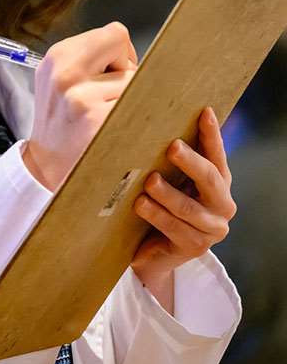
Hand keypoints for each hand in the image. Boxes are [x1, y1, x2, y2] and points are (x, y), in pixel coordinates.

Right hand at [23, 22, 136, 191]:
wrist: (46, 167)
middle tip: (104, 98)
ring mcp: (82, 98)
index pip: (115, 32)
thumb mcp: (62, 79)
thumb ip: (91, 58)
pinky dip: (135, 117)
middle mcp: (66, 73)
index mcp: (58, 57)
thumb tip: (142, 52)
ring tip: (105, 116)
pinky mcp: (98, 121)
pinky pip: (138, 106)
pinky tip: (113, 129)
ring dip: (129, 97)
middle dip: (124, 70)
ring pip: (135, 80)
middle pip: (125, 49)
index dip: (118, 55)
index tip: (106, 76)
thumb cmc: (63, 121)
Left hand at [130, 107, 236, 309]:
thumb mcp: (173, 181)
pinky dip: (156, 214)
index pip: (217, 155)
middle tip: (172, 146)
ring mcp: (211, 229)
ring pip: (188, 207)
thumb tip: (155, 124)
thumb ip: (173, 161)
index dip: (212, 134)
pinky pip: (174, 228)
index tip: (204, 111)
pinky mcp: (195, 247)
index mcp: (220, 183)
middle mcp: (222, 205)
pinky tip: (141, 204)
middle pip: (210, 179)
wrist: (155, 252)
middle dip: (190, 161)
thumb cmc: (162, 206)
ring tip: (148, 181)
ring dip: (166, 193)